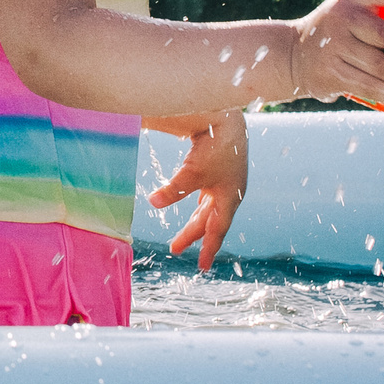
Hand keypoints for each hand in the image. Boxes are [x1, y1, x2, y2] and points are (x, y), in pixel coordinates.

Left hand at [147, 109, 247, 270]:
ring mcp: (226, 180)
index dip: (209, 249)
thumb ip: (174, 189)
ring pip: (209, 208)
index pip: (217, 230)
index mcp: (229, 198)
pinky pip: (209, 194)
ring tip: (183, 236)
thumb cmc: (214, 146)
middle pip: (209, 220)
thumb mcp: (193, 172)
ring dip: (196, 221)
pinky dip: (201, 205)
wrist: (227, 117)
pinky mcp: (219, 168)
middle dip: (193, 235)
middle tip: (175, 248)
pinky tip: (197, 207)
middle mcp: (230, 192)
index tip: (201, 267)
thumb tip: (153, 203)